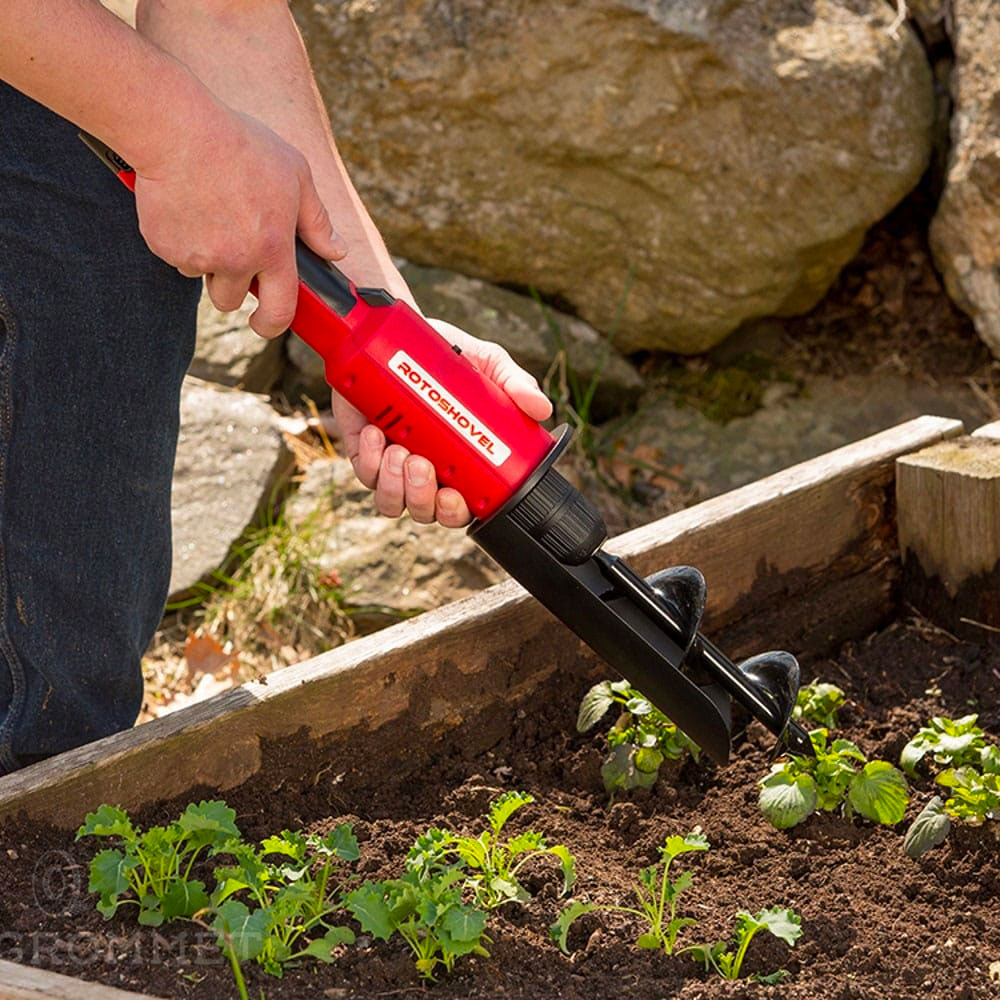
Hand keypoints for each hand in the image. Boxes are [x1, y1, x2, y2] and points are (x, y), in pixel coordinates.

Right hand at [132, 107, 345, 337]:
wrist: (179, 130)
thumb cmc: (241, 146)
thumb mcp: (296, 175)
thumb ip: (317, 221)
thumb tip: (337, 251)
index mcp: (273, 249)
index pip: (280, 310)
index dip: (272, 324)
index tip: (265, 323)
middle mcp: (236, 260)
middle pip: (231, 300)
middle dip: (231, 285)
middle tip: (229, 249)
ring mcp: (197, 257)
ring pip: (201, 277)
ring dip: (205, 261)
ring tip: (208, 217)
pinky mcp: (164, 246)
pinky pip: (173, 256)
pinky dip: (178, 240)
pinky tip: (184, 206)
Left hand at [334, 319, 552, 526]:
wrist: (398, 330)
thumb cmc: (446, 355)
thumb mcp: (488, 364)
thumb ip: (515, 383)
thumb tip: (543, 408)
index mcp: (459, 464)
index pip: (460, 508)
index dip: (456, 512)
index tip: (455, 496)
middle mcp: (425, 471)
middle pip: (424, 512)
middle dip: (422, 498)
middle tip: (423, 464)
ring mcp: (391, 463)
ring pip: (391, 502)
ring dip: (394, 484)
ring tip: (400, 450)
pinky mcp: (363, 450)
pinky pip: (365, 474)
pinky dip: (370, 460)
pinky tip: (376, 433)